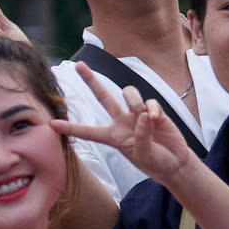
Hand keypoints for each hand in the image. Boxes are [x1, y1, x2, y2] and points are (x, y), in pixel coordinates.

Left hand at [56, 63, 195, 184]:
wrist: (176, 163)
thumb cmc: (156, 163)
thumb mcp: (144, 155)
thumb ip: (140, 135)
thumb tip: (142, 113)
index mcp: (113, 137)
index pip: (89, 132)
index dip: (71, 129)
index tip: (51, 124)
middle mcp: (122, 122)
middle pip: (104, 97)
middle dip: (92, 80)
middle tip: (79, 65)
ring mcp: (137, 115)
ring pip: (129, 93)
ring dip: (134, 100)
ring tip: (144, 116)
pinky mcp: (154, 111)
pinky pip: (149, 102)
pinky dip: (152, 109)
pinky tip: (156, 119)